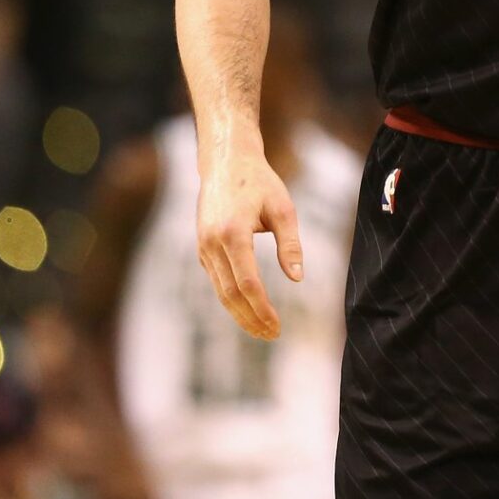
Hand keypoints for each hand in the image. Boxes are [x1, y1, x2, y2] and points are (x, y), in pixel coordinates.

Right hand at [195, 139, 301, 339]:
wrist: (225, 162)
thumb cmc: (259, 182)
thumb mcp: (283, 208)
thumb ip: (290, 244)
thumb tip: (296, 279)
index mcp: (232, 233)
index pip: (247, 283)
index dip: (261, 308)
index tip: (277, 326)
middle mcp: (212, 243)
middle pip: (230, 294)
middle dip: (250, 318)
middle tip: (271, 335)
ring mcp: (203, 246)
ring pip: (220, 290)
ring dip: (239, 313)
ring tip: (262, 329)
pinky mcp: (202, 247)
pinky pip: (216, 279)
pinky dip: (231, 297)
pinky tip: (247, 308)